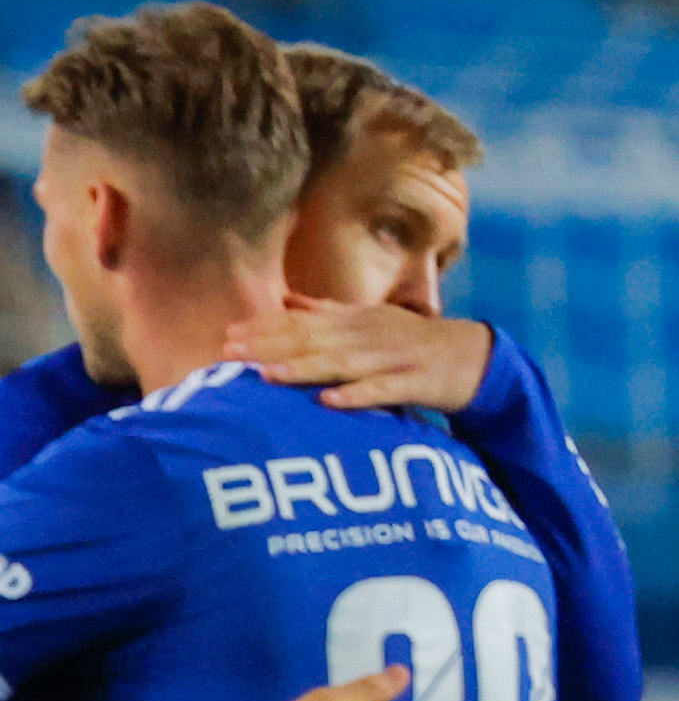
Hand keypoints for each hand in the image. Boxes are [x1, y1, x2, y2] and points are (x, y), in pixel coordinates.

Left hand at [224, 298, 490, 414]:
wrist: (474, 357)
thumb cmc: (409, 343)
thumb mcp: (368, 321)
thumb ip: (327, 310)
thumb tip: (286, 298)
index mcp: (356, 321)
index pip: (303, 322)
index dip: (265, 327)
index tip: (228, 335)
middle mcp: (369, 335)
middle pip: (314, 340)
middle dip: (270, 346)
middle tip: (230, 353)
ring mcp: (392, 358)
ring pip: (343, 364)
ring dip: (305, 368)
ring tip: (268, 375)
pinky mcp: (414, 383)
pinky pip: (381, 390)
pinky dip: (355, 395)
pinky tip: (328, 402)